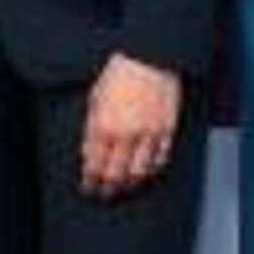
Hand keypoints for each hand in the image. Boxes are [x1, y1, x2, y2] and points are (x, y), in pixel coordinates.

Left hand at [81, 53, 180, 198]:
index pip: (94, 167)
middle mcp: (126, 135)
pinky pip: (160, 159)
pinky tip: (146, 172)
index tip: (88, 189)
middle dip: (108, 190)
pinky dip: (152, 170)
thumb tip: (87, 153)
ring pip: (139, 173)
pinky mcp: (167, 130)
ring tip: (125, 188)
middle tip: (105, 195)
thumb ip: (90, 129)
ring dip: (130, 184)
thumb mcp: (95, 98)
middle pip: (116, 176)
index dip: (90, 182)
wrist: (149, 57)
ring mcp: (148, 134)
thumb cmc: (120, 73)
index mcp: (104, 126)